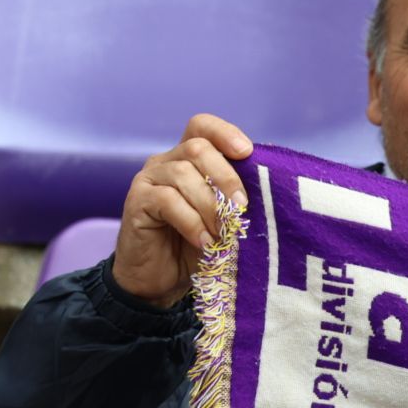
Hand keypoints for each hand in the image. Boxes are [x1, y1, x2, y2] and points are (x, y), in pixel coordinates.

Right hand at [112, 114, 253, 307]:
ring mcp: (148, 179)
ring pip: (183, 174)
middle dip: (226, 178)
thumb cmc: (199, 247)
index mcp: (189, 158)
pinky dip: (192, 222)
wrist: (160, 281)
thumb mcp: (225, 220)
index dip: (225, 133)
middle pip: (198, 148)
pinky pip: (167, 201)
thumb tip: (270, 191)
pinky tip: (204, 242)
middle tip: (241, 209)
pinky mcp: (136, 201)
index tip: (247, 152)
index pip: (202, 126)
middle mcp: (166, 162)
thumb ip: (237, 200)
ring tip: (222, 235)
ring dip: (210, 206)